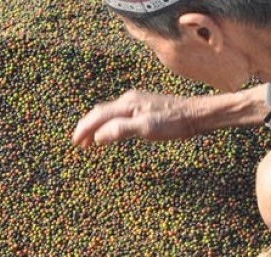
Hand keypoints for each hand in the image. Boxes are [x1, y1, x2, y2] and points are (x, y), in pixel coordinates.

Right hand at [72, 90, 201, 147]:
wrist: (195, 114)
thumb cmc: (174, 122)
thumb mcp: (147, 128)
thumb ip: (121, 130)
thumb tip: (98, 136)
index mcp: (127, 104)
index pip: (98, 116)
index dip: (84, 129)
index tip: (75, 142)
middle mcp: (129, 100)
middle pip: (100, 112)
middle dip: (87, 127)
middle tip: (78, 142)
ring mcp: (137, 103)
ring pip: (109, 113)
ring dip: (97, 126)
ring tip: (90, 139)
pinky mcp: (144, 107)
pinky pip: (118, 114)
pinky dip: (108, 124)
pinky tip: (112, 131)